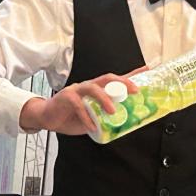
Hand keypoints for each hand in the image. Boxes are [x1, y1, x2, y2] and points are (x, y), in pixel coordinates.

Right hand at [19, 71, 139, 135]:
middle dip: (122, 83)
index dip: (132, 75)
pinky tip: (91, 126)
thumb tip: (124, 123)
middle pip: (107, 78)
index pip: (116, 80)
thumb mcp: (93, 118)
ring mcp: (76, 90)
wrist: (48, 118)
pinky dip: (86, 116)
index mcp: (97, 89)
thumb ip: (105, 118)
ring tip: (112, 111)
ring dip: (104, 99)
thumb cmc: (71, 116)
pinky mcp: (66, 97)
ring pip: (93, 88)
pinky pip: (78, 105)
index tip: (147, 70)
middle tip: (134, 92)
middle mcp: (88, 86)